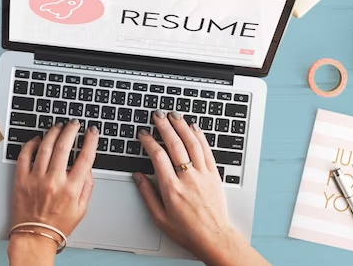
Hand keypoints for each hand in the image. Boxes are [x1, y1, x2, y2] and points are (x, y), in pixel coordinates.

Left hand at [10, 120, 98, 243]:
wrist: (34, 237)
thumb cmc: (57, 225)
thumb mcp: (81, 209)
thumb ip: (87, 186)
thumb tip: (88, 168)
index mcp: (71, 189)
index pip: (85, 157)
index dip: (91, 140)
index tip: (92, 131)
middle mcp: (54, 182)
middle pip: (64, 146)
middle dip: (71, 130)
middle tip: (74, 124)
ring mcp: (36, 179)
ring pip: (45, 147)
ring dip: (53, 133)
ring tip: (58, 127)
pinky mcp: (21, 180)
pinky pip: (24, 156)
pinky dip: (30, 144)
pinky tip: (37, 139)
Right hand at [133, 110, 243, 265]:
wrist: (214, 238)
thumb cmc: (187, 231)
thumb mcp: (159, 217)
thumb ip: (147, 195)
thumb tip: (138, 177)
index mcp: (171, 189)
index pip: (158, 157)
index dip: (149, 142)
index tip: (144, 134)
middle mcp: (187, 179)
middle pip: (175, 145)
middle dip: (165, 126)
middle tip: (158, 115)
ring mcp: (203, 175)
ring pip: (192, 144)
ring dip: (182, 126)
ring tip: (174, 115)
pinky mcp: (214, 175)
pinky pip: (206, 151)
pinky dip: (200, 137)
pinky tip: (194, 128)